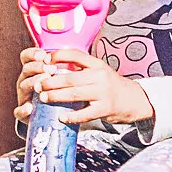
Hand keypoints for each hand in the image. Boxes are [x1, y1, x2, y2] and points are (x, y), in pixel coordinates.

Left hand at [14, 48, 152, 127]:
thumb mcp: (100, 71)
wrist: (134, 100)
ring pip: (74, 94)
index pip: (75, 55)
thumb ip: (82, 69)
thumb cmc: (112, 86)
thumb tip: (53, 68)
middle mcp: (100, 77)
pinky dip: (71, 116)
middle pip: (70, 78)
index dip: (58, 56)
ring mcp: (103, 93)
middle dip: (50, 82)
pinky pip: (84, 114)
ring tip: (43, 98)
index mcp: (97, 64)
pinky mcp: (105, 109)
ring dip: (55, 96)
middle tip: (38, 85)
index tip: (44, 60)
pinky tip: (61, 117)